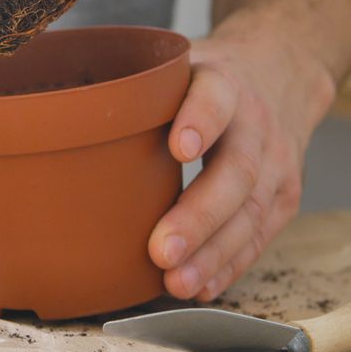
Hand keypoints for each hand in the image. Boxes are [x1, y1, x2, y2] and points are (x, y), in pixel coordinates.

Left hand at [147, 11, 337, 300]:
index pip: (216, 98)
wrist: (281, 75)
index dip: (200, 121)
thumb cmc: (207, 82)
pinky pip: (259, 236)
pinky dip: (229, 265)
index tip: (178, 148)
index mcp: (223, 82)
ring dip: (213, 253)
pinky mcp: (285, 196)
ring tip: (176, 281)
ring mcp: (276, 162)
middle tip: (162, 250)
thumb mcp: (177, 66)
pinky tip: (202, 285)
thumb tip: (65, 127)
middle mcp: (255, 122)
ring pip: (251, 211)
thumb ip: (137, 92)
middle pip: (236, 171)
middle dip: (199, 215)